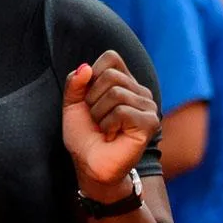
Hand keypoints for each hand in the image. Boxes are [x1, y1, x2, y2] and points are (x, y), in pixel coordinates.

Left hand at [63, 51, 159, 187]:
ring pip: (116, 93)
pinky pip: (122, 111)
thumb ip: (75, 83)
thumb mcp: (72, 105)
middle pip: (111, 75)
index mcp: (124, 81)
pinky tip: (111, 136)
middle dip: (93, 99)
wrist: (89, 165)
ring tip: (104, 128)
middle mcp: (139, 90)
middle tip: (96, 119)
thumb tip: (85, 67)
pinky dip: (108, 125)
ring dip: (99, 115)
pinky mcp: (150, 122)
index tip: (89, 99)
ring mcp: (148, 106)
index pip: (111, 58)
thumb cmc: (84, 136)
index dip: (92, 76)